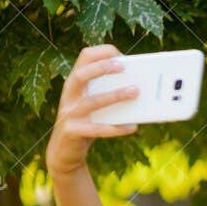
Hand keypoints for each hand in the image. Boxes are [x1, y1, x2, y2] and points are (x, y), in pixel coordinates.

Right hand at [46, 45, 141, 177]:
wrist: (64, 152)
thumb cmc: (86, 124)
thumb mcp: (95, 106)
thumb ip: (109, 94)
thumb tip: (141, 87)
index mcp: (75, 84)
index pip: (84, 58)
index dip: (101, 53)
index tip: (121, 55)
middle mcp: (69, 95)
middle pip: (81, 75)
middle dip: (102, 68)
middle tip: (124, 67)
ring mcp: (69, 113)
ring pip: (92, 102)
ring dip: (115, 96)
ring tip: (136, 92)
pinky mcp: (72, 131)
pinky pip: (97, 129)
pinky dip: (116, 128)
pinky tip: (132, 127)